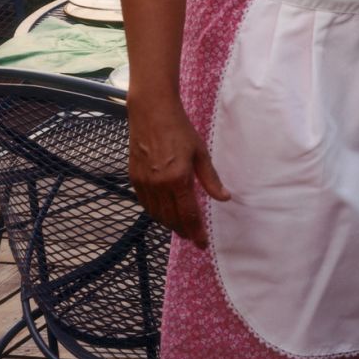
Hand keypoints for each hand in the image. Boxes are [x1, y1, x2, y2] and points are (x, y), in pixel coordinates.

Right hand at [128, 94, 229, 245]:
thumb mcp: (201, 153)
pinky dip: (156, 212)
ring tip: (181, 228)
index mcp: (178, 179)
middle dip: (183, 231)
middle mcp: (159, 185)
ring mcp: (144, 182)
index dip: (196, 232)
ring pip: (157, 213)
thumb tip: (224, 198)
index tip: (202, 244)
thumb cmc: (180, 130)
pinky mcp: (134, 178)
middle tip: (193, 237)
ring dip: (169, 223)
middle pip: (171, 218)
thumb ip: (211, 179)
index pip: (188, 215)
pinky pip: (145, 203)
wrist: (152, 114)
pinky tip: (164, 212)